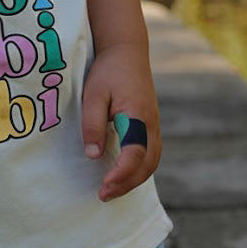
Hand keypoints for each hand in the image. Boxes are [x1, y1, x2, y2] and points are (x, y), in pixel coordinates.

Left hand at [81, 42, 161, 201]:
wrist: (127, 52)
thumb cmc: (108, 71)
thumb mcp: (94, 94)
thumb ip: (93, 124)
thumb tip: (93, 155)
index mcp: (139, 115)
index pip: (136, 152)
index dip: (122, 172)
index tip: (105, 185)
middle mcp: (152, 124)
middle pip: (148, 163)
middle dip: (127, 183)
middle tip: (103, 195)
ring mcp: (154, 126)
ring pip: (151, 162)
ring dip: (133, 180)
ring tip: (110, 191)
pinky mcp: (150, 126)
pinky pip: (149, 155)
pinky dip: (138, 170)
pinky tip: (120, 176)